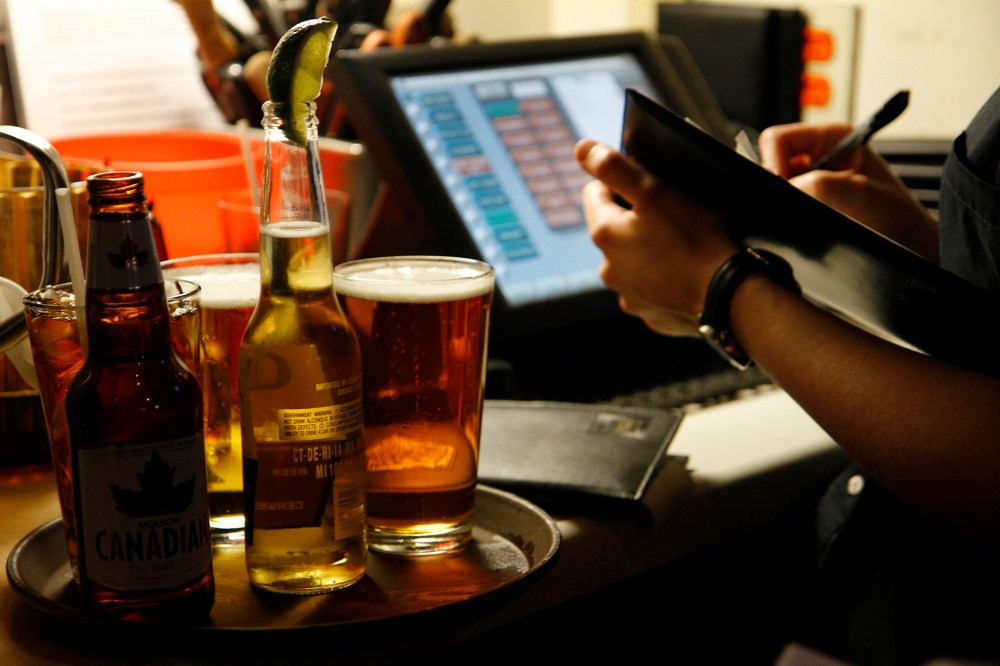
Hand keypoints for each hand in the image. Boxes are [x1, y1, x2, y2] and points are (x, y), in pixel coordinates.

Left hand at [575, 139, 738, 336]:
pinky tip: (684, 272)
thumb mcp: (655, 191)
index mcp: (604, 235)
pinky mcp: (649, 314)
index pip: (594, 193)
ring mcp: (628, 295)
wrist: (729, 296)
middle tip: (670, 216)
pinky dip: (662, 278)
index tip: (648, 187)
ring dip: (646, 250)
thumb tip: (582, 149)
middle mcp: (608, 269)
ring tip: (680, 246)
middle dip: (633, 218)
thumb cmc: (696, 239)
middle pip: (612, 229)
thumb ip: (615, 168)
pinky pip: (650, 288)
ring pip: (631, 260)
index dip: (620, 183)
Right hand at [759, 123, 939, 260]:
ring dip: (785, 201)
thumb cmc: (898, 218)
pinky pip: (784, 203)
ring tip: (811, 215)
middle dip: (778, 185)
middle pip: (772, 161)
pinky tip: (809, 222)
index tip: (782, 190)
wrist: (910, 247)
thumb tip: (784, 188)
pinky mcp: (809, 200)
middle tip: (799, 205)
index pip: (777, 140)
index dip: (773, 165)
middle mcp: (819, 154)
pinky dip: (787, 213)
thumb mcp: (859, 196)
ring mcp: (813, 178)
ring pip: (776, 184)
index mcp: (833, 137)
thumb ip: (820, 186)